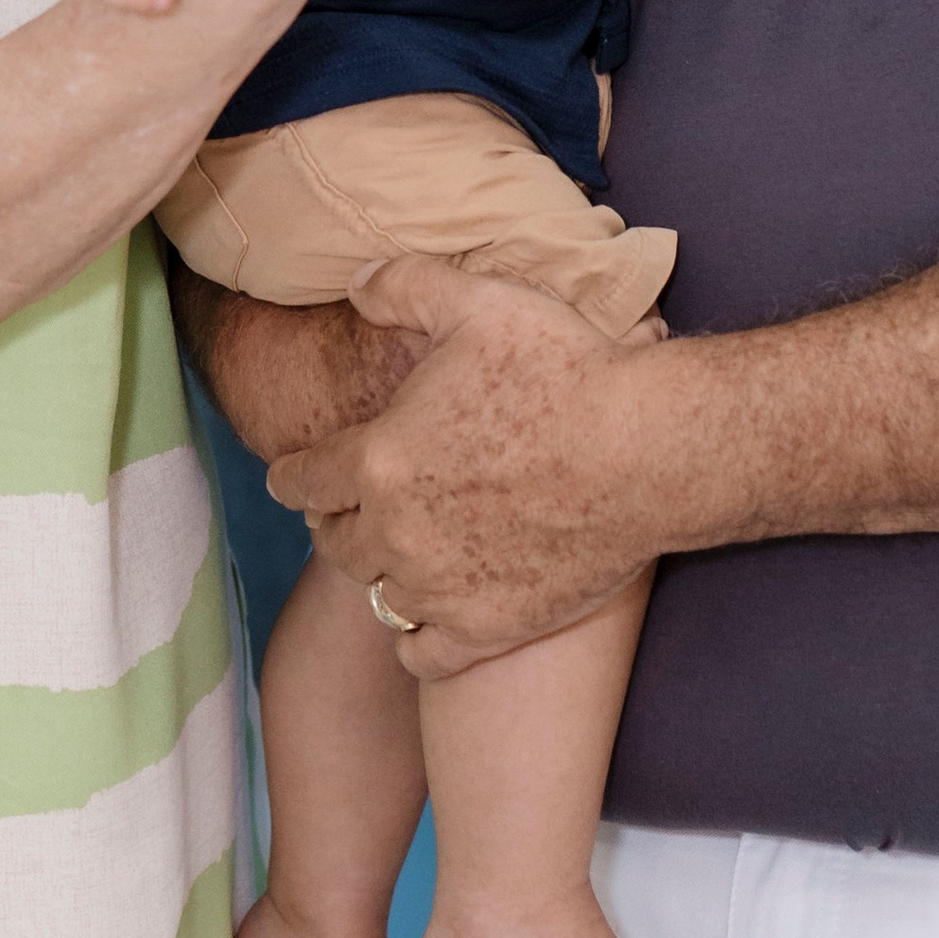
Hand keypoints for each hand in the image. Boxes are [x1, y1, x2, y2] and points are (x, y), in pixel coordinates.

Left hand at [267, 255, 663, 677]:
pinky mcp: (487, 628)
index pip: (302, 480)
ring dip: (380, 572)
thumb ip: (404, 287)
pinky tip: (429, 617)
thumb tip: (355, 283)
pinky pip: (421, 654)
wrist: (646, 451)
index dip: (292, 474)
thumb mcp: (479, 303)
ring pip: (377, 596)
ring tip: (397, 555)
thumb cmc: (566, 369)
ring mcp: (440, 587)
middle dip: (335, 521)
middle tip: (350, 509)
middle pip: (335, 542)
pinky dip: (416, 639)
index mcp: (379, 459)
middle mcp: (396, 532)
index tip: (294, 476)